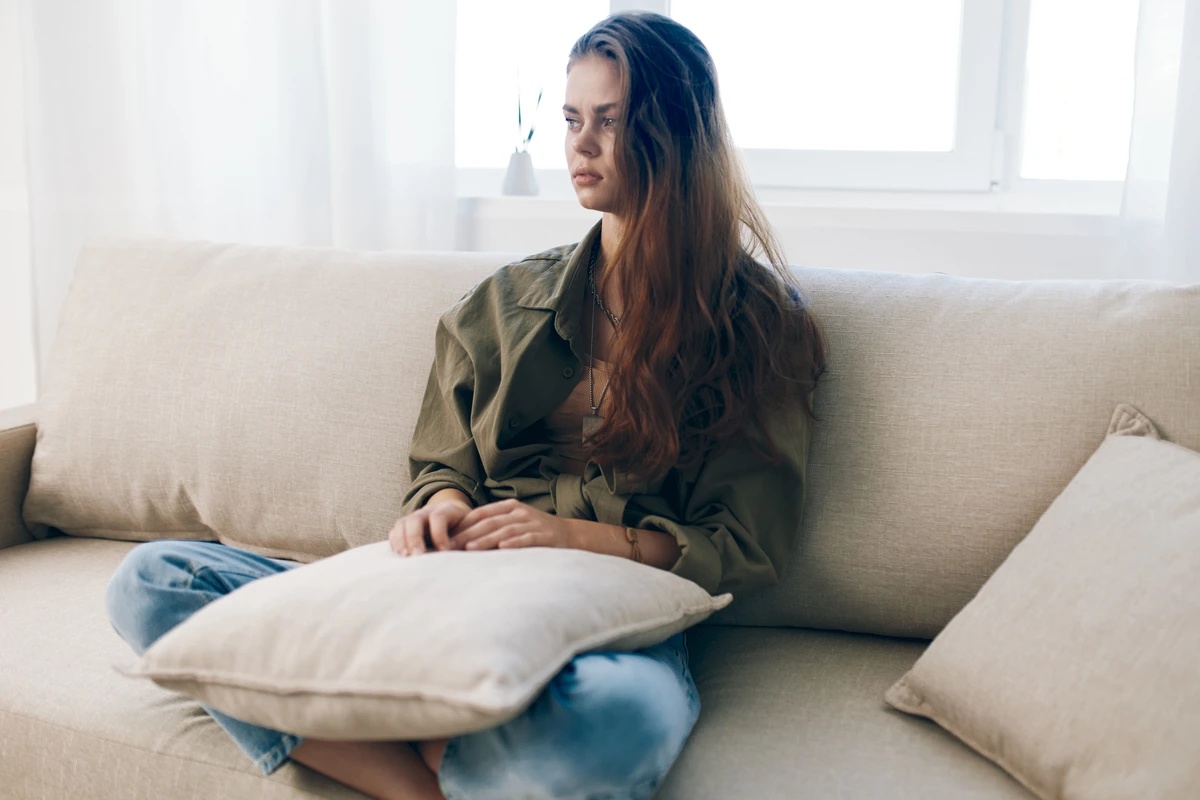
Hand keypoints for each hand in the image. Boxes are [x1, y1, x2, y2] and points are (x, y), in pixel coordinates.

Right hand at [387, 500, 471, 555]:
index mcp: (446, 509)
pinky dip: (395, 542)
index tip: (444, 552)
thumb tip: (460, 557)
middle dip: (415, 538)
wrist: (455, 516)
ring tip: (406, 557)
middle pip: (415, 519)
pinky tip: (400, 555)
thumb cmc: (465, 527)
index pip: (438, 517)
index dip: (439, 534)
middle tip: (418, 556)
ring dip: (401, 541)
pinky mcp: (406, 527)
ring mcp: (415, 518)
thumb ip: (465, 539)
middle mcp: (427, 511)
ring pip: (402, 523)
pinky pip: (395, 531)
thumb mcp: (470, 529)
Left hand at [451, 499, 573, 551]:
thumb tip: (462, 539)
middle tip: (450, 546)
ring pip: (505, 530)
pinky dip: (514, 543)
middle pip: (490, 522)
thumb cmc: (535, 531)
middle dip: (468, 535)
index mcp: (510, 507)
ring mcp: (533, 523)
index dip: (464, 524)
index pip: (482, 513)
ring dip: (486, 540)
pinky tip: (503, 548)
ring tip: (470, 549)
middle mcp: (520, 512)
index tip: (446, 536)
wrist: (570, 534)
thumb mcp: (514, 522)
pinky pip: (527, 538)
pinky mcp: (545, 536)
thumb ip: (494, 526)